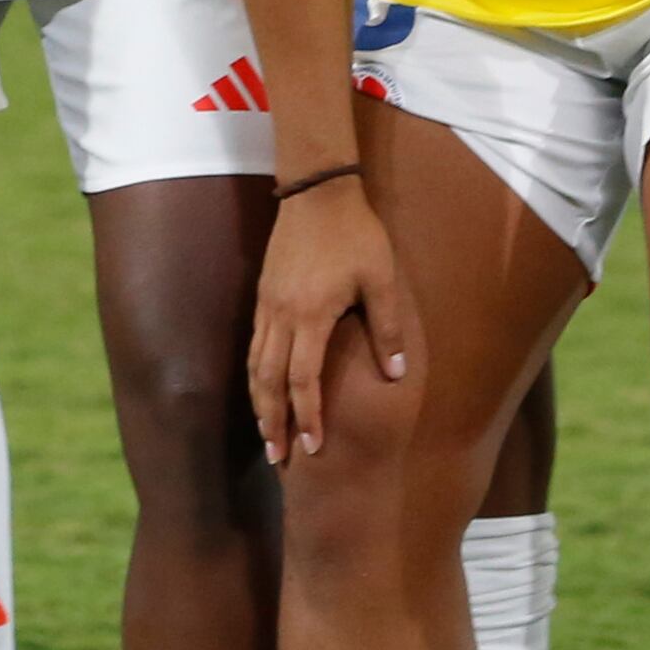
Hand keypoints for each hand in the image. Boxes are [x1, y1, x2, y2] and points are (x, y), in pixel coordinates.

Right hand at [246, 173, 417, 464]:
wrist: (316, 192)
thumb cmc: (356, 235)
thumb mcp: (383, 279)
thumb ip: (388, 328)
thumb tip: (396, 375)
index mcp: (310, 316)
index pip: (303, 380)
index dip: (306, 416)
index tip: (312, 447)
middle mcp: (281, 316)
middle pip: (268, 381)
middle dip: (273, 421)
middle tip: (277, 457)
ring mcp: (267, 306)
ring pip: (254, 365)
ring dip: (259, 403)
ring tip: (266, 433)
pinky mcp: (263, 296)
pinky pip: (253, 346)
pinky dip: (255, 376)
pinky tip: (262, 389)